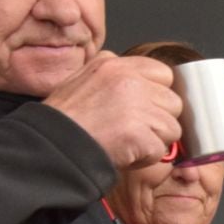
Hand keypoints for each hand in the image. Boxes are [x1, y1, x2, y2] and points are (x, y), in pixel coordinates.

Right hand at [43, 52, 182, 168]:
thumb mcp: (83, 81)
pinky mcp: (139, 132)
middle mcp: (128, 79)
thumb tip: (145, 87)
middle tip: (133, 131)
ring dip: (153, 141)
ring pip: (172, 128)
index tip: (144, 111)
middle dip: (158, 121)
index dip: (157, 97)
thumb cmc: (63, 120)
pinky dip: (145, 158)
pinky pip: (160, 150)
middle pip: (173, 103)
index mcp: (114, 64)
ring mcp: (136, 105)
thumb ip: (115, 78)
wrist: (50, 144)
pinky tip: (123, 154)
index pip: (163, 74)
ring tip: (126, 143)